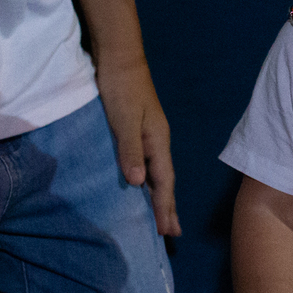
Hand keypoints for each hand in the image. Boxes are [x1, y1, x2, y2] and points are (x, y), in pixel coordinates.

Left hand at [97, 56, 181, 236]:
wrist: (120, 58)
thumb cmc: (121, 88)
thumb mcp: (123, 119)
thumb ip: (130, 149)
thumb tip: (139, 182)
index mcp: (157, 141)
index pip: (163, 181)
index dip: (164, 207)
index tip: (167, 232)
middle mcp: (157, 142)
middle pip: (166, 181)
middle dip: (169, 207)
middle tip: (172, 234)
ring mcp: (150, 136)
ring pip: (159, 174)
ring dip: (161, 197)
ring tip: (163, 217)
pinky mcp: (140, 131)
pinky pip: (150, 165)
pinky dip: (151, 182)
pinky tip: (145, 186)